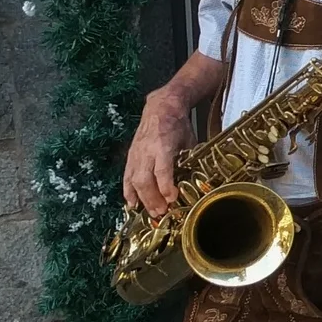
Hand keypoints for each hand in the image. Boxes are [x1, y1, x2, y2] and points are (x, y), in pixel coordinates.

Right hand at [123, 90, 194, 216]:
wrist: (160, 108)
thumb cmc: (178, 125)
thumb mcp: (189, 140)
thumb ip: (189, 159)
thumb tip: (195, 180)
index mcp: (163, 145)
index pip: (162, 170)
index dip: (166, 186)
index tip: (172, 198)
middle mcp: (146, 151)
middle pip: (145, 179)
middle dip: (152, 198)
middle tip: (162, 212)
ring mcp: (136, 154)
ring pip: (134, 180)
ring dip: (143, 199)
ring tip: (152, 213)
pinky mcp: (130, 156)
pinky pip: (126, 176)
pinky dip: (128, 192)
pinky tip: (132, 205)